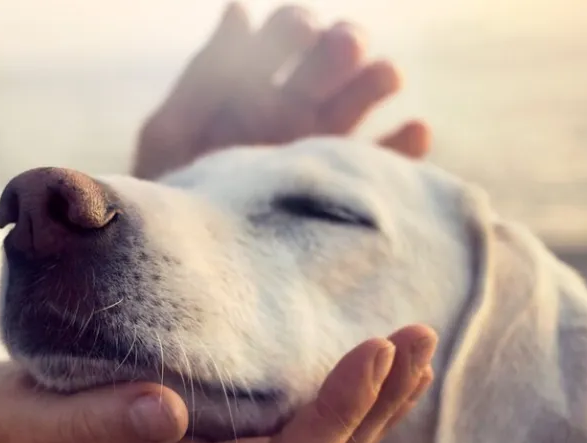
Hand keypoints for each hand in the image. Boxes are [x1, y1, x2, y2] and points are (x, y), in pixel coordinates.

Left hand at [133, 3, 429, 179]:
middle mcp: (292, 111)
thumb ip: (205, 77)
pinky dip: (405, 147)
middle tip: (346, 47)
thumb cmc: (171, 199)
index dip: (295, 28)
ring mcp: (322, 149)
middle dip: (342, 47)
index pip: (285, 37)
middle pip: (330, 61)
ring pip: (361, 102)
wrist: (186, 271)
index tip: (301, 31)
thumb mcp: (172, 136)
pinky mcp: (346, 191)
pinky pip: (385, 165)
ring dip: (377, 81)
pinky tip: (415, 130)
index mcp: (251, 87)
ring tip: (386, 76)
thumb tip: (239, 10)